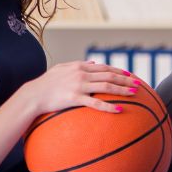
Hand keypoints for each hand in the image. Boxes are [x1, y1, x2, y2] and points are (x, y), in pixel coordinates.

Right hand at [21, 61, 141, 116]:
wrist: (33, 94)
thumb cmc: (46, 83)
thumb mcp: (62, 68)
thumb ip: (78, 64)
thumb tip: (93, 62)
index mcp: (80, 66)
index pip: (104, 67)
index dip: (118, 71)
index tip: (129, 75)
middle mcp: (82, 74)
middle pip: (109, 75)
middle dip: (126, 79)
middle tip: (138, 84)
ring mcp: (79, 85)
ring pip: (106, 86)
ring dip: (122, 90)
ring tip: (134, 93)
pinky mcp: (75, 98)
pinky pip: (96, 103)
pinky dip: (109, 106)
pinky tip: (120, 109)